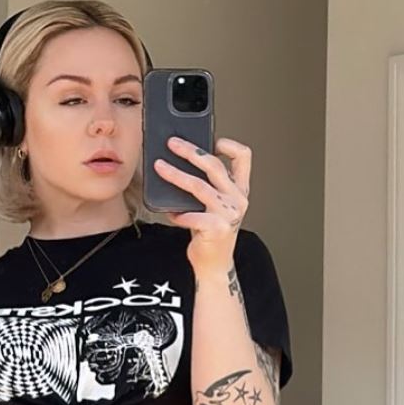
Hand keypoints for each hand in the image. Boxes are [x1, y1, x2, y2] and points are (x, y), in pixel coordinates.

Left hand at [153, 136, 250, 274]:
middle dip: (190, 151)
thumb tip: (181, 163)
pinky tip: (170, 213)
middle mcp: (237, 199)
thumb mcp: (215, 205)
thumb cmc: (211, 233)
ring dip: (175, 175)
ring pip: (198, 186)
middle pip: (213, 165)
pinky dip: (178, 214)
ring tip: (160, 168)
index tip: (213, 140)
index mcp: (239, 190)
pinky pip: (192, 215)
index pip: (243, 158)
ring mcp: (228, 214)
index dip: (229, 145)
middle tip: (171, 144)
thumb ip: (208, 186)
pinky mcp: (217, 228)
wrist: (214, 264)